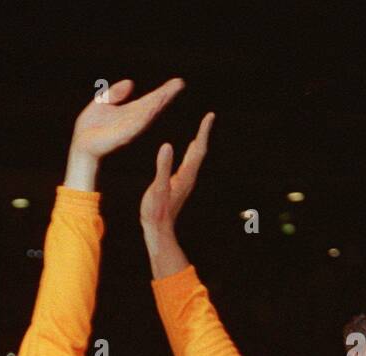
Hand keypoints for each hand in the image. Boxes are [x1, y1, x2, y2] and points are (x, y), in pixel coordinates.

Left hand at [64, 77, 185, 190]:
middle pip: (153, 105)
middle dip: (166, 95)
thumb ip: (115, 93)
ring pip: (147, 113)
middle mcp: (134, 120)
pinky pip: (137, 123)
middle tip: (179, 84)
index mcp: (131, 112)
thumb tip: (131, 83)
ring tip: (169, 91)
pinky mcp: (123, 135)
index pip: (150, 100)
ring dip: (158, 102)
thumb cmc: (91, 128)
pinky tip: (153, 106)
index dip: (163, 91)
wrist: (81, 145)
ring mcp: (130, 128)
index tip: (177, 82)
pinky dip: (145, 115)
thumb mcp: (102, 103)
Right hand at [139, 111, 213, 277]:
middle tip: (208, 118)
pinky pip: (188, 165)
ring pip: (194, 159)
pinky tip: (186, 155)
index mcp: (186, 175)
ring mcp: (184, 183)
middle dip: (203, 134)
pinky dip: (190, 155)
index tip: (209, 115)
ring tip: (199, 133)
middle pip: (199, 152)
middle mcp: (188, 177)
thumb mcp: (157, 187)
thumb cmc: (156, 211)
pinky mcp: (178, 187)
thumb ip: (163, 166)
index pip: (198, 148)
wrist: (158, 230)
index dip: (203, 131)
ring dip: (197, 144)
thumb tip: (167, 145)